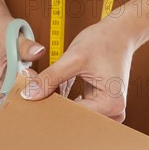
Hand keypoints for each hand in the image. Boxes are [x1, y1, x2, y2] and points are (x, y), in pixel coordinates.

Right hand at [0, 11, 44, 105]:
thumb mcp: (11, 37)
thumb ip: (26, 47)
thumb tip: (39, 52)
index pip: (5, 114)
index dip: (24, 108)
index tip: (40, 98)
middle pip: (13, 113)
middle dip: (30, 103)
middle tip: (45, 90)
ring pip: (17, 106)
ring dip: (31, 95)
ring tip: (41, 83)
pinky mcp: (3, 90)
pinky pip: (18, 98)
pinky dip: (29, 90)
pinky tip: (38, 81)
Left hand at [20, 14, 137, 120]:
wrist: (120, 32)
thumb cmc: (103, 41)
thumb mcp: (74, 57)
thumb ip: (50, 77)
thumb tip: (28, 95)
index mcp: (111, 104)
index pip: (73, 115)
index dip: (50, 108)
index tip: (30, 101)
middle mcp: (113, 112)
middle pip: (74, 117)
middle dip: (53, 105)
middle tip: (32, 95)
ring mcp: (108, 110)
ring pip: (74, 113)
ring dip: (57, 101)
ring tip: (42, 88)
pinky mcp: (101, 104)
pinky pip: (77, 107)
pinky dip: (64, 97)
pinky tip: (53, 87)